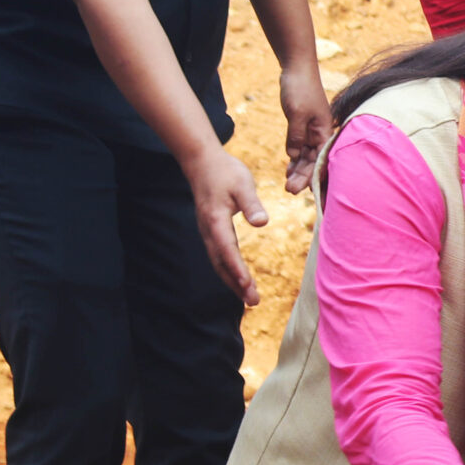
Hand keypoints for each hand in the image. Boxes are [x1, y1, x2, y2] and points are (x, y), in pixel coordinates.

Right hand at [182, 145, 267, 305]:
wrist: (203, 162)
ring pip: (219, 262)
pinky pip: (219, 256)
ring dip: (233, 282)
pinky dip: (229, 271)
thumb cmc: (225, 171)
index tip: (247, 285)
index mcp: (216, 220)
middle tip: (253, 302)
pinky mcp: (211, 231)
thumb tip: (261, 223)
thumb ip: (252, 204)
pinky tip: (240, 281)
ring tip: (249, 299)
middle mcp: (209, 230)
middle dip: (236, 284)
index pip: (227, 249)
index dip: (236, 269)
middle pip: (221, 263)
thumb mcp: (243, 184)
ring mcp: (208, 231)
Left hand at [279, 60, 333, 194]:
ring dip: (298, 171)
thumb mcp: (296, 113)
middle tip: (290, 191)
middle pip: (314, 161)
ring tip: (288, 186)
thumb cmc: (301, 88)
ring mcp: (312, 130)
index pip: (322, 159)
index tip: (310, 192)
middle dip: (304, 177)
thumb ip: (296, 136)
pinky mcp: (302, 126)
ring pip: (306, 156)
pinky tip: (287, 170)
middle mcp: (321, 133)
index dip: (316, 176)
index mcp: (325, 131)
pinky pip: (299, 147)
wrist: (297, 68)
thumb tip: (293, 155)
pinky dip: (294, 159)